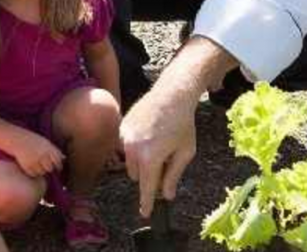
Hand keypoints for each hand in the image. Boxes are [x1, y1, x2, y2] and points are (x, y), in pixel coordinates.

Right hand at [11, 131, 63, 176]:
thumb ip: (55, 150)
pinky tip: (31, 167)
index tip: (58, 168)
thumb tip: (64, 158)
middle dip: (49, 169)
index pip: (58, 161)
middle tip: (45, 166)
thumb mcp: (45, 142)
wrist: (16, 139)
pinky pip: (33, 174)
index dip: (59, 166)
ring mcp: (34, 160)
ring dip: (41, 171)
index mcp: (48, 148)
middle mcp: (42, 155)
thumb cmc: (32, 140)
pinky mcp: (27, 165)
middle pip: (50, 168)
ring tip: (37, 165)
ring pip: (42, 172)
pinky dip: (33, 173)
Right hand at [121, 83, 198, 217]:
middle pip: (138, 176)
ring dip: (141, 161)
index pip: (147, 187)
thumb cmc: (182, 123)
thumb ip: (174, 176)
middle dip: (149, 173)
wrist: (172, 94)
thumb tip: (167, 195)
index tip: (146, 212)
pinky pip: (125, 146)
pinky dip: (135, 146)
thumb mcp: (184, 152)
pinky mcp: (122, 127)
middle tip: (164, 159)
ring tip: (158, 143)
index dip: (147, 202)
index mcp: (151, 157)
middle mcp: (133, 149)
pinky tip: (150, 132)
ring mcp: (125, 137)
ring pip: (130, 162)